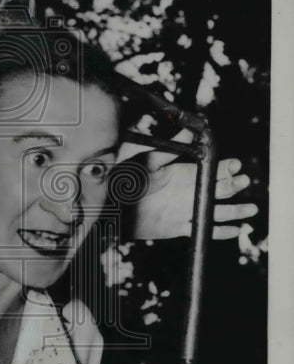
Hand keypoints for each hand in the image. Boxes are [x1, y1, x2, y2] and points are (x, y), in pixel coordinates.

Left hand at [120, 131, 257, 239]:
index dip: (225, 168)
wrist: (112, 207)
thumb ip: (169, 149)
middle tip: (244, 181)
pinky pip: (203, 230)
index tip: (236, 165)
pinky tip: (234, 230)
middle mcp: (187, 191)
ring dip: (234, 210)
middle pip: (217, 189)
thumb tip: (189, 133)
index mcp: (182, 174)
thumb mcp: (148, 161)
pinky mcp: (178, 228)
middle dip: (232, 185)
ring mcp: (184, 210)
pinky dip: (219, 231)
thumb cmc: (127, 180)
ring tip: (251, 210)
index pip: (210, 170)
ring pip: (215, 211)